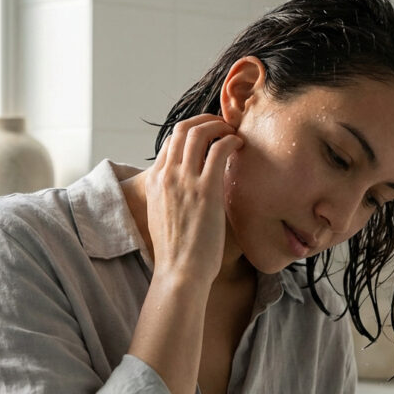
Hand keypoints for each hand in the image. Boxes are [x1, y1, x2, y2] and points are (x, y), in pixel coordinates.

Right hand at [143, 115, 242, 282]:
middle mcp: (166, 176)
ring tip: (232, 132)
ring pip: (199, 133)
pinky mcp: (205, 190)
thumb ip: (171, 196)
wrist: (180, 272)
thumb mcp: (163, 216)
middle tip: (222, 125)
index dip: (191, 131)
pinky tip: (239, 146)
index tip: (208, 134)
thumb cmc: (177, 252)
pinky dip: (231, 141)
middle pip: (182, 129)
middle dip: (205, 121)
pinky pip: (219, 150)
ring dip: (219, 126)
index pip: (170, 141)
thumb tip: (188, 190)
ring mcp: (184, 181)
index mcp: (154, 181)